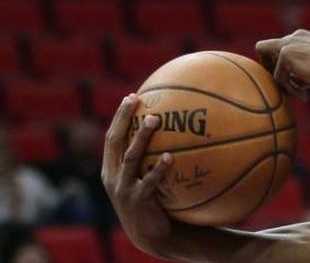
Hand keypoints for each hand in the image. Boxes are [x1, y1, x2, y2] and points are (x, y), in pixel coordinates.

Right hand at [102, 94, 173, 256]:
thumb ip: (150, 158)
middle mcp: (112, 177)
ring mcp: (123, 189)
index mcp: (111, 169)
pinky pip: (149, 181)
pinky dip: (159, 168)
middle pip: (115, 142)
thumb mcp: (144, 178)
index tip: (131, 97)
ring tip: (155, 120)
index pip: (111, 138)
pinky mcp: (137, 201)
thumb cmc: (152, 201)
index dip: (119, 117)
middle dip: (123, 119)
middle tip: (136, 101)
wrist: (150, 234)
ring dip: (141, 137)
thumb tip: (177, 129)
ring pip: (130, 158)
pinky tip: (171, 156)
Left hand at [255, 29, 309, 98]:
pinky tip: (306, 95)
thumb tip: (294, 83)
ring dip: (283, 83)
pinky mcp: (285, 55)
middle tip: (284, 85)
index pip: (279, 46)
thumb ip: (303, 69)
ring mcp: (288, 44)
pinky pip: (279, 78)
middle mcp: (293, 37)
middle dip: (270, 69)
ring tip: (300, 93)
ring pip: (272, 68)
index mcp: (302, 37)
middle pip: (263, 48)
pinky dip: (291, 89)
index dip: (277, 62)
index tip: (287, 76)